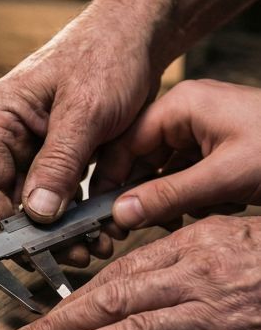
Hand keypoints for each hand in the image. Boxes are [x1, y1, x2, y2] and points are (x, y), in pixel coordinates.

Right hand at [0, 10, 161, 229]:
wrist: (139, 32)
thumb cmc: (107, 54)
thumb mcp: (84, 112)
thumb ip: (57, 163)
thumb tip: (37, 213)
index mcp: (0, 118)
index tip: (29, 250)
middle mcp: (11, 133)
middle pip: (9, 200)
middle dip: (38, 233)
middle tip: (73, 255)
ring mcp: (36, 143)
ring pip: (37, 201)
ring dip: (63, 227)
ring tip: (94, 246)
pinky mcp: (62, 150)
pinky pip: (61, 191)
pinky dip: (79, 211)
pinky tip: (101, 226)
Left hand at [6, 215, 260, 329]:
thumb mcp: (226, 235)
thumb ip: (177, 252)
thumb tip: (126, 277)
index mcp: (192, 245)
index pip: (117, 274)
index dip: (73, 297)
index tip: (42, 312)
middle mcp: (196, 279)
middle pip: (113, 303)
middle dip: (59, 326)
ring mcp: (216, 319)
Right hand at [94, 79, 260, 227]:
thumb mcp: (225, 178)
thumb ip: (168, 197)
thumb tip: (120, 214)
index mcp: (181, 105)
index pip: (125, 143)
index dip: (113, 180)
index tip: (105, 215)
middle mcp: (185, 114)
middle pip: (142, 159)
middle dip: (148, 194)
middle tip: (149, 224)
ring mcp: (202, 131)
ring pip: (164, 172)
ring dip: (175, 199)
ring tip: (198, 212)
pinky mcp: (217, 149)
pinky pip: (187, 176)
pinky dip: (196, 197)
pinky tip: (219, 206)